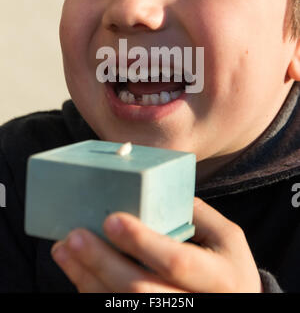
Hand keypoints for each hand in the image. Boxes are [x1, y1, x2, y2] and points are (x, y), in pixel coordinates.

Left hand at [51, 197, 262, 292]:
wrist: (239, 306)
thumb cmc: (229, 268)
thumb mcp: (226, 238)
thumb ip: (196, 214)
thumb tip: (153, 191)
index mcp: (219, 278)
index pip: (176, 261)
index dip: (142, 241)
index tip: (112, 219)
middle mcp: (196, 304)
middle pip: (139, 290)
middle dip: (102, 261)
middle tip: (75, 235)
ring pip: (122, 305)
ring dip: (87, 277)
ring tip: (65, 249)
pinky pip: (116, 311)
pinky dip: (91, 290)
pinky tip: (77, 270)